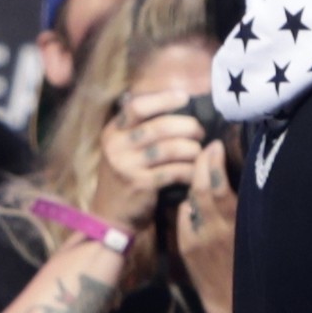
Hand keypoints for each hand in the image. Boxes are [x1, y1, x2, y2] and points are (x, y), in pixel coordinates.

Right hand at [92, 89, 203, 235]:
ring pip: (171, 148)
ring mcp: (127, 166)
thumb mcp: (123, 149)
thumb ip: (142, 129)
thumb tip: (177, 104)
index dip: (163, 99)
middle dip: (187, 127)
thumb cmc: (125, 176)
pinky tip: (196, 172)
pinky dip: (190, 170)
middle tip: (200, 132)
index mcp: (112, 132)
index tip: (184, 96)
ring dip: (192, 149)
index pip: (137, 106)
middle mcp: (116, 146)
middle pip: (160, 127)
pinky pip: (174, 171)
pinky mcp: (140, 185)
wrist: (111, 216)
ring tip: (199, 152)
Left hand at [177, 140, 236, 312]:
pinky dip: (190, 205)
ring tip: (200, 167)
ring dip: (194, 181)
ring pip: (190, 200)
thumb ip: (244, 209)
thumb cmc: (252, 267)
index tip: (216, 145)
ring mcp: (196, 238)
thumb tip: (238, 178)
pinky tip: (197, 200)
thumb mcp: (256, 235)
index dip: (213, 162)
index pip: (218, 186)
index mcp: (235, 225)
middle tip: (205, 147)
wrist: (231, 305)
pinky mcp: (186, 247)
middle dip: (199, 163)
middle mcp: (214, 230)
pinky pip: (185, 217)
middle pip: (199, 188)